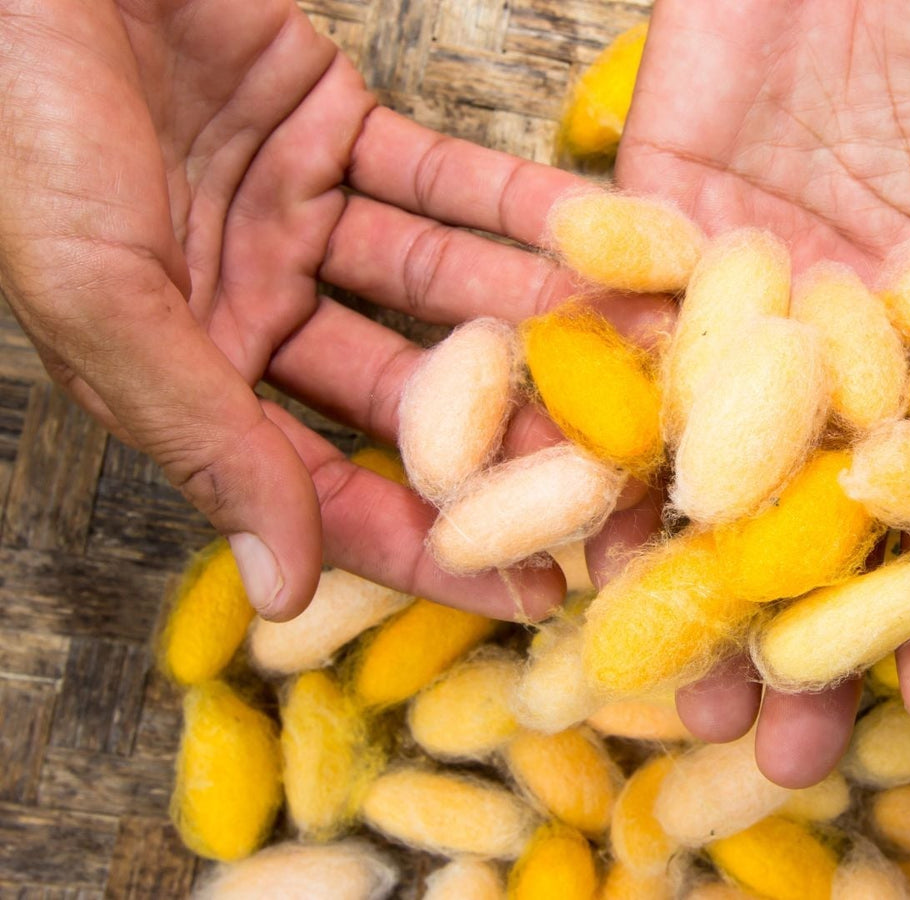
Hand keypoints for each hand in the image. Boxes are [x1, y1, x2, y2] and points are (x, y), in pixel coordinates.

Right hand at [0, 0, 664, 620]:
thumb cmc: (20, 121)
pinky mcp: (336, 126)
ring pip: (441, 288)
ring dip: (540, 318)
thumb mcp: (98, 296)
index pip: (323, 486)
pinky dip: (519, 207)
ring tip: (648, 358)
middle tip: (624, 476)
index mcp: (184, 372)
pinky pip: (444, 180)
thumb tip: (283, 590)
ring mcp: (298, 215)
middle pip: (407, 393)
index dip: (427, 543)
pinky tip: (608, 240)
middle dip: (511, 434)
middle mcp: (253, 306)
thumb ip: (201, 435)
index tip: (533, 593)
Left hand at [616, 0, 909, 785]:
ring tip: (657, 688)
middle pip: (810, 510)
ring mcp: (732, 297)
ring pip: (699, 458)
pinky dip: (570, 428)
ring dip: (679, 572)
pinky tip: (548, 534)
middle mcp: (833, 339)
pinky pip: (601, 345)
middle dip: (795, 629)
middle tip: (775, 753)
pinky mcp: (640, 232)